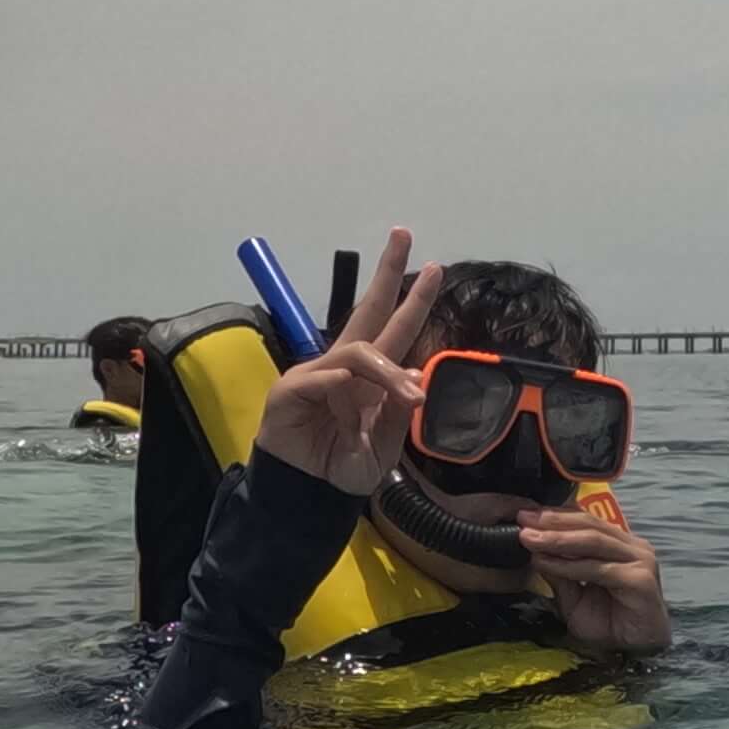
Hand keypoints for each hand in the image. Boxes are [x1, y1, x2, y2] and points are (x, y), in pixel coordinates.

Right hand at [252, 233, 446, 496]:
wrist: (309, 495)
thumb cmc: (342, 466)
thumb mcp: (385, 444)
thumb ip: (399, 412)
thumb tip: (416, 373)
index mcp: (370, 377)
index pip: (396, 329)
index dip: (415, 301)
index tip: (437, 268)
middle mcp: (345, 366)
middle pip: (368, 309)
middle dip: (387, 271)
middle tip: (403, 233)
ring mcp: (316, 373)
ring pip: (359, 351)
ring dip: (388, 371)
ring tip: (408, 397)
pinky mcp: (291, 389)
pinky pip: (324, 377)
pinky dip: (341, 389)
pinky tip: (349, 406)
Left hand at [516, 496, 669, 652]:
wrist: (638, 651)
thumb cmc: (609, 624)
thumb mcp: (574, 597)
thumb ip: (560, 575)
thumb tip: (534, 550)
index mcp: (619, 545)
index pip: (585, 521)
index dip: (555, 516)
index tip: (523, 515)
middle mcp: (632, 547)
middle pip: (588, 525)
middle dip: (552, 522)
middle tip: (523, 519)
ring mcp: (639, 560)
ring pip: (592, 541)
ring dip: (557, 539)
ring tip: (529, 538)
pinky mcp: (640, 578)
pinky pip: (598, 568)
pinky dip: (568, 565)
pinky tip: (545, 562)